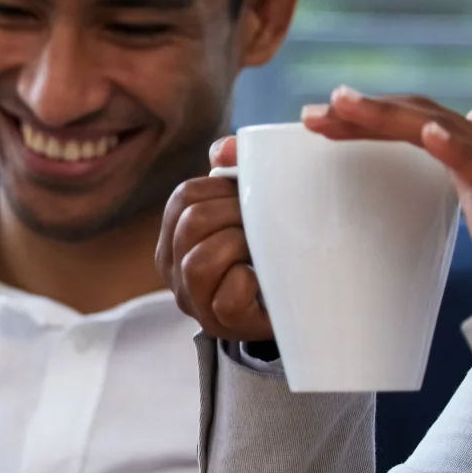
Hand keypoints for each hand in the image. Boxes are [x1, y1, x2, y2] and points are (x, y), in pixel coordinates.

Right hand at [157, 136, 274, 343]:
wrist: (298, 303)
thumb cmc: (266, 252)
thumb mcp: (247, 209)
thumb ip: (233, 174)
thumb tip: (225, 149)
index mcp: (174, 235)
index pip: (184, 197)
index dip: (222, 189)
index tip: (250, 199)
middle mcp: (173, 268)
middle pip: (191, 222)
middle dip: (236, 214)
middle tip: (264, 224)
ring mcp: (193, 299)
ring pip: (199, 262)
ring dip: (239, 247)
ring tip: (262, 251)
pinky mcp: (220, 323)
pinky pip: (227, 297)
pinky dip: (249, 283)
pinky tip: (263, 282)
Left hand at [303, 88, 471, 294]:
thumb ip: (463, 163)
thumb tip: (454, 125)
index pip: (413, 118)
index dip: (368, 113)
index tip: (320, 120)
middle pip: (415, 114)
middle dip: (361, 111)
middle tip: (310, 116)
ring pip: (434, 127)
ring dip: (386, 115)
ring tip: (343, 106)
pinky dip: (451, 145)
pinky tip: (426, 133)